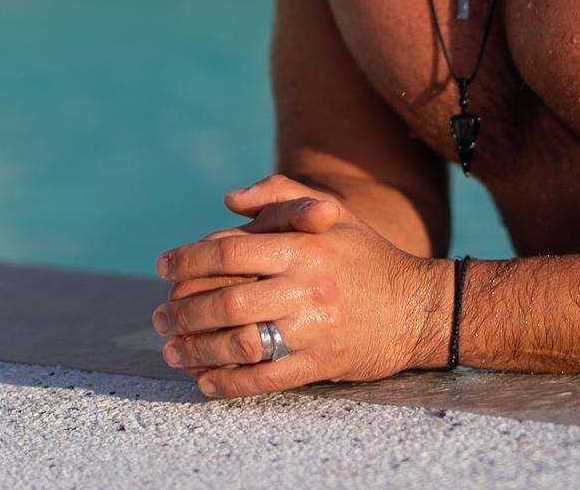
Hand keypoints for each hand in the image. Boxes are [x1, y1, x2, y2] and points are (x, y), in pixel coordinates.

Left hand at [152, 174, 448, 397]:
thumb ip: (282, 195)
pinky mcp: (321, 363)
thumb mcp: (335, 214)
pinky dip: (228, 384)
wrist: (420, 306)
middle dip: (182, 312)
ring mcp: (314, 328)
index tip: (163, 267)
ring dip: (196, 350)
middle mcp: (307, 286)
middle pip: (226, 301)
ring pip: (239, 343)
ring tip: (172, 350)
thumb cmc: (369, 256)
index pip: (231, 250)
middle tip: (159, 318)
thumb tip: (229, 200)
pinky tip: (205, 382)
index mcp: (306, 247)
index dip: (189, 258)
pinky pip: (264, 379)